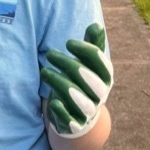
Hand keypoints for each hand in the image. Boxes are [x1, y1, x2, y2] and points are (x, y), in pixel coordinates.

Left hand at [40, 23, 112, 137]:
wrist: (80, 115)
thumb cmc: (82, 82)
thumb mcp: (88, 64)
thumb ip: (92, 46)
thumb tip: (96, 26)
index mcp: (105, 77)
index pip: (100, 63)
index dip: (86, 50)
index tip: (68, 42)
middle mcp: (99, 94)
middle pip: (87, 78)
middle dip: (68, 64)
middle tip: (50, 54)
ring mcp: (87, 111)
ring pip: (78, 99)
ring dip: (61, 84)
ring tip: (44, 71)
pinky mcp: (74, 124)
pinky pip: (70, 120)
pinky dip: (62, 112)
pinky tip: (53, 102)